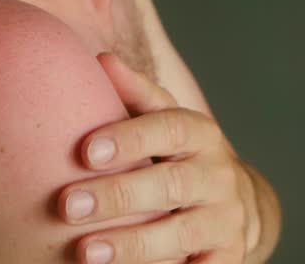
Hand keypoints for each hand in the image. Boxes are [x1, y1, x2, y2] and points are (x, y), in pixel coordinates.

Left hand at [57, 52, 254, 263]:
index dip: (130, 139)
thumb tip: (101, 60)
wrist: (237, 207)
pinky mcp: (227, 258)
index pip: (169, 128)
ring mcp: (225, 219)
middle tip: (67, 206)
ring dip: (132, 244)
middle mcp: (217, 175)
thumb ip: (135, 94)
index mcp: (200, 134)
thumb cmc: (178, 156)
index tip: (85, 152)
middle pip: (170, 184)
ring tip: (84, 253)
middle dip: (118, 195)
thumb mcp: (165, 121)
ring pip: (180, 234)